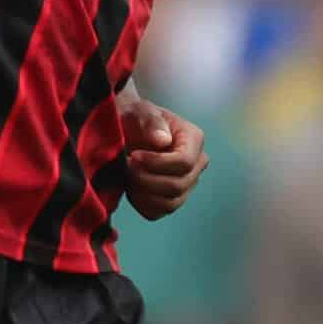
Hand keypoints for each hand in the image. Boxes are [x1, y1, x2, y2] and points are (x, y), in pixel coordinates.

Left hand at [121, 96, 208, 219]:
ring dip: (142, 192)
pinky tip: (130, 186)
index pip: (183, 163)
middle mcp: (196, 165)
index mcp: (194, 140)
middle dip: (146, 179)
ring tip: (127, 174)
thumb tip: (162, 140)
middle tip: (126, 166)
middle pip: (177, 186)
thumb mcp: (141, 111)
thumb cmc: (137, 118)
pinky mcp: (170, 200)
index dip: (157, 163)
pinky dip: (140, 203)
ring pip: (169, 203)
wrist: (126, 130)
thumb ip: (152, 122)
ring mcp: (186, 185)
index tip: (134, 156)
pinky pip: (156, 212)